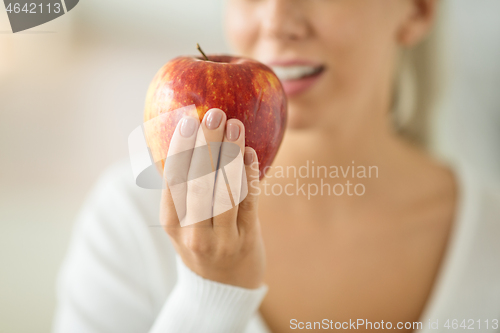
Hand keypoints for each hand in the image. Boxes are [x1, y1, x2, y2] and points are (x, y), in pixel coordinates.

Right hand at [160, 108, 264, 288]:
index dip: (181, 149)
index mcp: (172, 223)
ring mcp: (221, 238)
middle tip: (213, 113)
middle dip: (207, 145)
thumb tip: (188, 142)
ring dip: (231, 155)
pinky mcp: (245, 239)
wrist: (223, 289)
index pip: (174, 180)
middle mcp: (193, 232)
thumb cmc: (201, 244)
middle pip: (198, 182)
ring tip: (235, 125)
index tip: (188, 120)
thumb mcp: (183, 223)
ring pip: (225, 190)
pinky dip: (249, 175)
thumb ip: (183, 191)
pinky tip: (250, 153)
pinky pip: (248, 202)